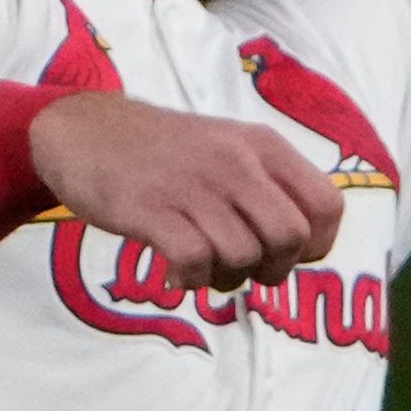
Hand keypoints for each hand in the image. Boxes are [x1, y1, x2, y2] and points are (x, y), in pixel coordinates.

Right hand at [29, 92, 345, 288]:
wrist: (82, 130)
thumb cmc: (162, 151)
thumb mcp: (227, 148)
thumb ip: (267, 186)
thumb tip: (301, 246)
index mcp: (262, 146)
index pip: (328, 206)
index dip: (315, 246)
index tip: (284, 254)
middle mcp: (235, 161)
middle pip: (290, 237)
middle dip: (274, 269)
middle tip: (244, 268)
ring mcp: (193, 184)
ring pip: (244, 255)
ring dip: (226, 279)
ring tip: (202, 268)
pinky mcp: (151, 209)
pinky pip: (195, 261)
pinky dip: (190, 280)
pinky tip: (174, 273)